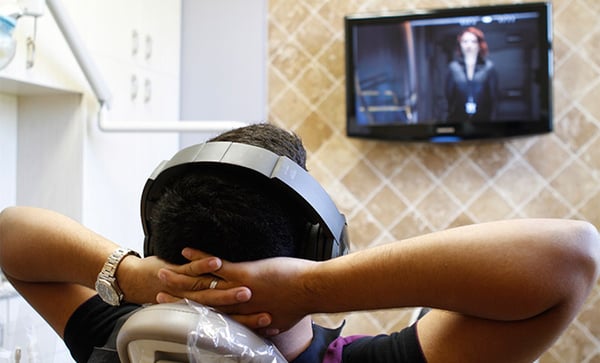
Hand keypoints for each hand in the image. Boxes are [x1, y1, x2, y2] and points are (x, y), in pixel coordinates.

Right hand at [157, 248, 316, 334]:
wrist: (313, 290)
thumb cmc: (301, 304)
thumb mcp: (280, 320)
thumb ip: (267, 321)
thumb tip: (266, 323)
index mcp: (243, 315)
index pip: (212, 316)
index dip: (192, 314)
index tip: (178, 311)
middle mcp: (236, 305)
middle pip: (199, 303)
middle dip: (177, 298)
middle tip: (158, 295)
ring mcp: (237, 288)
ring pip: (201, 285)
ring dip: (180, 278)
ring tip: (163, 273)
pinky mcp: (243, 273)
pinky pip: (215, 266)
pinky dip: (199, 258)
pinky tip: (185, 251)